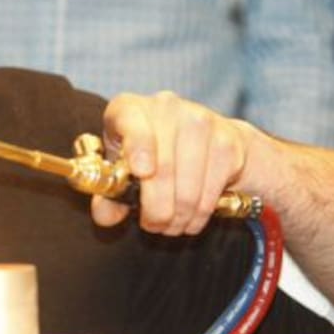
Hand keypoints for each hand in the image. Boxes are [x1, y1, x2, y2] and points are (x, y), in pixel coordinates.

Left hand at [91, 91, 253, 235]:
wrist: (205, 137)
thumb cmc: (149, 153)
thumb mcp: (122, 167)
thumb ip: (108, 193)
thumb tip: (106, 216)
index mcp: (129, 108)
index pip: (131, 119)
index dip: (138, 146)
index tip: (142, 171)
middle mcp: (165, 106)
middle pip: (162, 167)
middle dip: (156, 209)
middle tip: (153, 226)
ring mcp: (200, 120)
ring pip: (188, 186)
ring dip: (178, 217)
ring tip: (171, 225)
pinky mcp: (226, 142)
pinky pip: (211, 191)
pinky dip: (199, 213)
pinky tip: (191, 218)